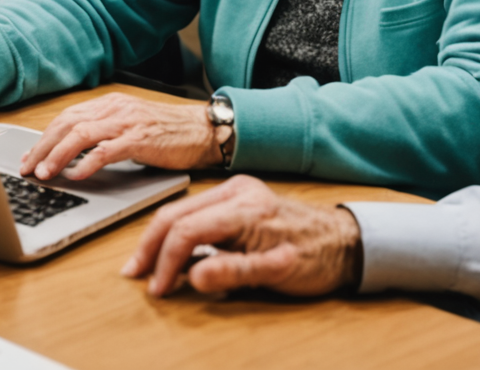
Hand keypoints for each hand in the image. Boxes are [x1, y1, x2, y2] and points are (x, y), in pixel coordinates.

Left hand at [17, 92, 221, 181]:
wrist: (204, 130)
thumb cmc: (169, 133)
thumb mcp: (130, 126)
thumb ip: (105, 135)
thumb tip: (74, 155)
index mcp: (110, 104)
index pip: (67, 118)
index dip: (44, 137)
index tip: (30, 156)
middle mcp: (115, 109)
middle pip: (67, 124)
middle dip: (42, 147)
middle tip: (27, 167)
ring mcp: (127, 122)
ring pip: (81, 135)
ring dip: (57, 155)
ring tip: (45, 173)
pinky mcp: (140, 139)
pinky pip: (107, 150)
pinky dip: (88, 162)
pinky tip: (77, 175)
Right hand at [121, 175, 363, 297]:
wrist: (344, 241)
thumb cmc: (317, 258)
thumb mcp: (279, 273)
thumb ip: (235, 272)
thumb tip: (193, 276)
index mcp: (245, 207)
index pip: (187, 230)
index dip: (167, 261)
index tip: (159, 288)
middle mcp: (237, 192)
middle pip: (175, 214)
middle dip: (150, 246)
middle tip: (135, 273)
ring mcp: (236, 192)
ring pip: (181, 211)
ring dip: (160, 239)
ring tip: (147, 266)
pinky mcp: (237, 199)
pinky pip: (195, 212)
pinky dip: (177, 233)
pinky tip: (172, 253)